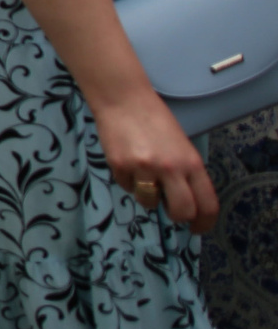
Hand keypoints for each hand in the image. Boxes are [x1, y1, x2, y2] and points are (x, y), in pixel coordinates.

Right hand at [94, 89, 218, 232]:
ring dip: (147, 195)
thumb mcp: (181, 147)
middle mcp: (171, 168)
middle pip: (182, 212)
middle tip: (170, 209)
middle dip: (177, 216)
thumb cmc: (156, 120)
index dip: (204, 222)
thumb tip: (184, 200)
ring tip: (143, 174)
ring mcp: (144, 168)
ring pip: (149, 202)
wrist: (124, 100)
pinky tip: (128, 161)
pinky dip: (128, 180)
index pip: (207, 204)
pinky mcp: (120, 167)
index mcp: (192, 163)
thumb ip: (186, 173)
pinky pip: (127, 187)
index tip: (197, 227)